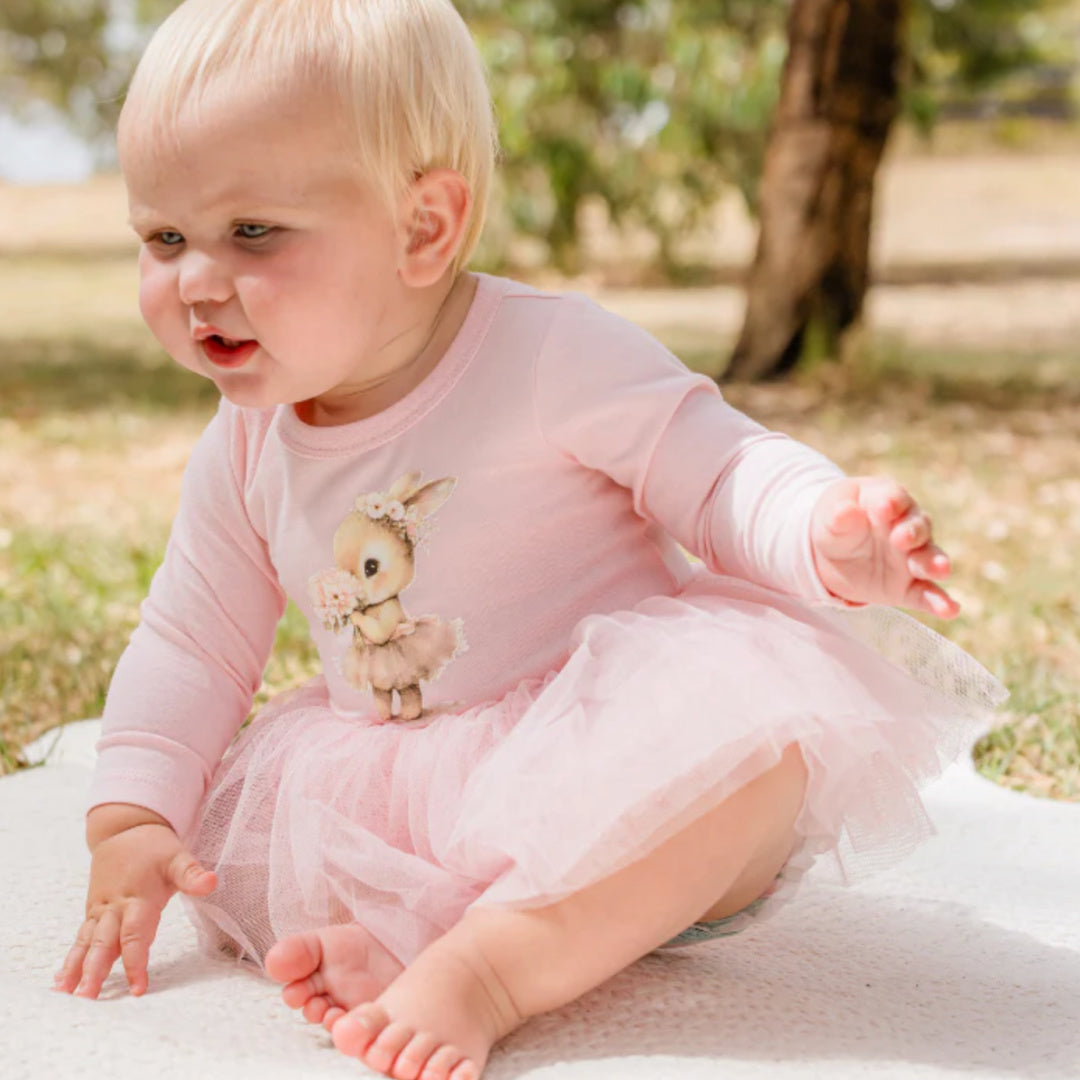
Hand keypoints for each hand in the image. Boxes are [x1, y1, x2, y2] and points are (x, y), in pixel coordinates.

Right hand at [54, 823, 215, 998]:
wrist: (124, 830)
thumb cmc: (155, 848)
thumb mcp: (177, 857)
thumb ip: (192, 874)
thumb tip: (212, 882)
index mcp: (138, 897)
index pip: (135, 934)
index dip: (136, 961)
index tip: (138, 988)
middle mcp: (114, 907)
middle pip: (104, 943)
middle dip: (95, 971)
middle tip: (88, 999)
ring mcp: (100, 910)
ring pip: (86, 943)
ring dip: (77, 969)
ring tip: (68, 996)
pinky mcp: (92, 912)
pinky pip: (80, 938)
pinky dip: (70, 959)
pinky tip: (61, 983)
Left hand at [810, 476, 958, 617]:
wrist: (834, 556)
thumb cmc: (837, 524)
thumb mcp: (829, 518)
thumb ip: (838, 516)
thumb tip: (845, 512)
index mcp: (887, 501)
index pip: (893, 498)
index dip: (889, 503)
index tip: (884, 508)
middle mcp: (907, 528)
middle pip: (917, 527)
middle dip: (912, 533)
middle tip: (901, 540)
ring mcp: (910, 559)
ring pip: (928, 559)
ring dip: (934, 564)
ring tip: (940, 570)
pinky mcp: (908, 587)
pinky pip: (926, 594)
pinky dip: (939, 602)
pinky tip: (949, 609)